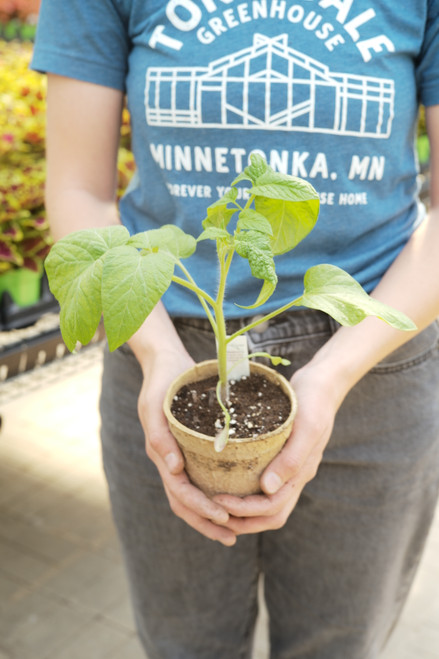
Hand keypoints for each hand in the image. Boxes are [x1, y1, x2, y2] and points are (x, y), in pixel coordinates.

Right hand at [137, 345, 235, 545]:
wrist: (166, 362)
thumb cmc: (163, 381)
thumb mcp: (156, 405)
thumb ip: (160, 437)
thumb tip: (174, 469)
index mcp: (161, 453)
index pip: (179, 492)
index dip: (200, 508)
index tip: (223, 517)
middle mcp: (169, 459)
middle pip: (184, 502)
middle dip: (206, 522)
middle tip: (232, 536)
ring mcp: (178, 455)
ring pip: (191, 495)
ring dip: (210, 515)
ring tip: (234, 530)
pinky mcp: (190, 447)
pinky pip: (199, 478)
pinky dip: (213, 494)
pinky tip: (234, 499)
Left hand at [213, 363, 343, 534]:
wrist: (322, 383)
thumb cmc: (315, 402)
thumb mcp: (306, 428)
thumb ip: (291, 459)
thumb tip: (267, 489)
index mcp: (301, 474)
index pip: (273, 508)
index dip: (245, 511)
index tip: (217, 500)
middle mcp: (295, 476)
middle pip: (270, 513)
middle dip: (242, 520)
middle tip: (212, 511)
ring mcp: (289, 467)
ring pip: (268, 502)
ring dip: (244, 511)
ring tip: (215, 504)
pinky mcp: (281, 455)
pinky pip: (264, 483)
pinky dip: (246, 490)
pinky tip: (225, 480)